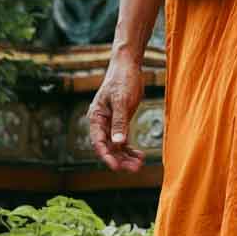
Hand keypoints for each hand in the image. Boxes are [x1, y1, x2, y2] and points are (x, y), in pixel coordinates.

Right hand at [87, 56, 145, 171]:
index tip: (116, 167)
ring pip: (116, 146)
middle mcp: (101, 123)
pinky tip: (140, 155)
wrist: (128, 66)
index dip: (106, 156)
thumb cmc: (122, 80)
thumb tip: (117, 143)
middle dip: (120, 160)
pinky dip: (130, 149)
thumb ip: (120, 122)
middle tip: (134, 169)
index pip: (98, 142)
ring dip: (126, 157)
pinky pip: (123, 140)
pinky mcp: (120, 122)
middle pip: (108, 147)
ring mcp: (111, 123)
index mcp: (96, 117)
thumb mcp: (122, 101)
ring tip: (139, 165)